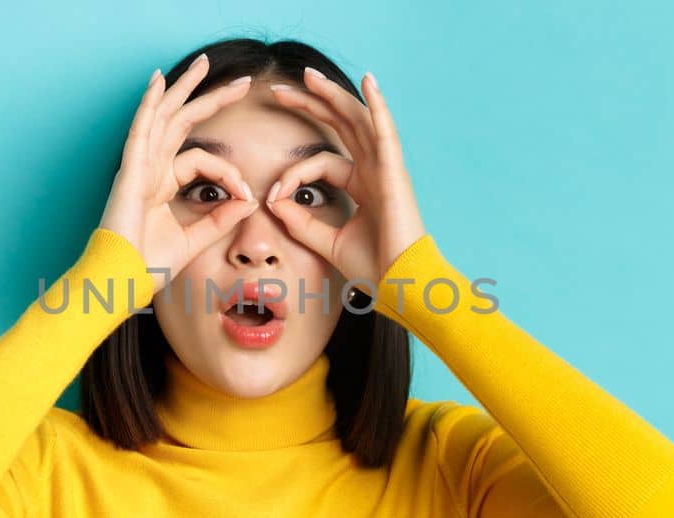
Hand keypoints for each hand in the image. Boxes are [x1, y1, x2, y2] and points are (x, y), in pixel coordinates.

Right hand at [98, 53, 258, 291]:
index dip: (229, 172)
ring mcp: (138, 167)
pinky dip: (149, 103)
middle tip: (241, 81)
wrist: (120, 281)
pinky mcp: (130, 171)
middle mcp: (150, 169)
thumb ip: (220, 220)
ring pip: (164, 115)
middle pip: (182, 121)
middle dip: (210, 98)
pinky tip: (158, 80)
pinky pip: (141, 130)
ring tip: (204, 63)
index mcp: (161, 184)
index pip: (202, 160)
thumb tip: (249, 200)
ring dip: (184, 88)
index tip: (248, 194)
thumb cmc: (147, 266)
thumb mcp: (195, 240)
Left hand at [264, 68, 425, 290]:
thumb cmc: (374, 268)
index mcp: (362, 185)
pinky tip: (369, 81)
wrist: (402, 285)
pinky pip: (385, 132)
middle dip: (311, 104)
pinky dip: (378, 105)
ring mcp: (386, 168)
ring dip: (333, 95)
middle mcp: (374, 170)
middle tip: (279, 90)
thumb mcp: (326, 241)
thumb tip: (272, 200)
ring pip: (357, 120)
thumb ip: (300, 221)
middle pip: (340, 125)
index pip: (321, 163)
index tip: (271, 194)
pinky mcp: (394, 173)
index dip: (292, 173)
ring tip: (308, 76)